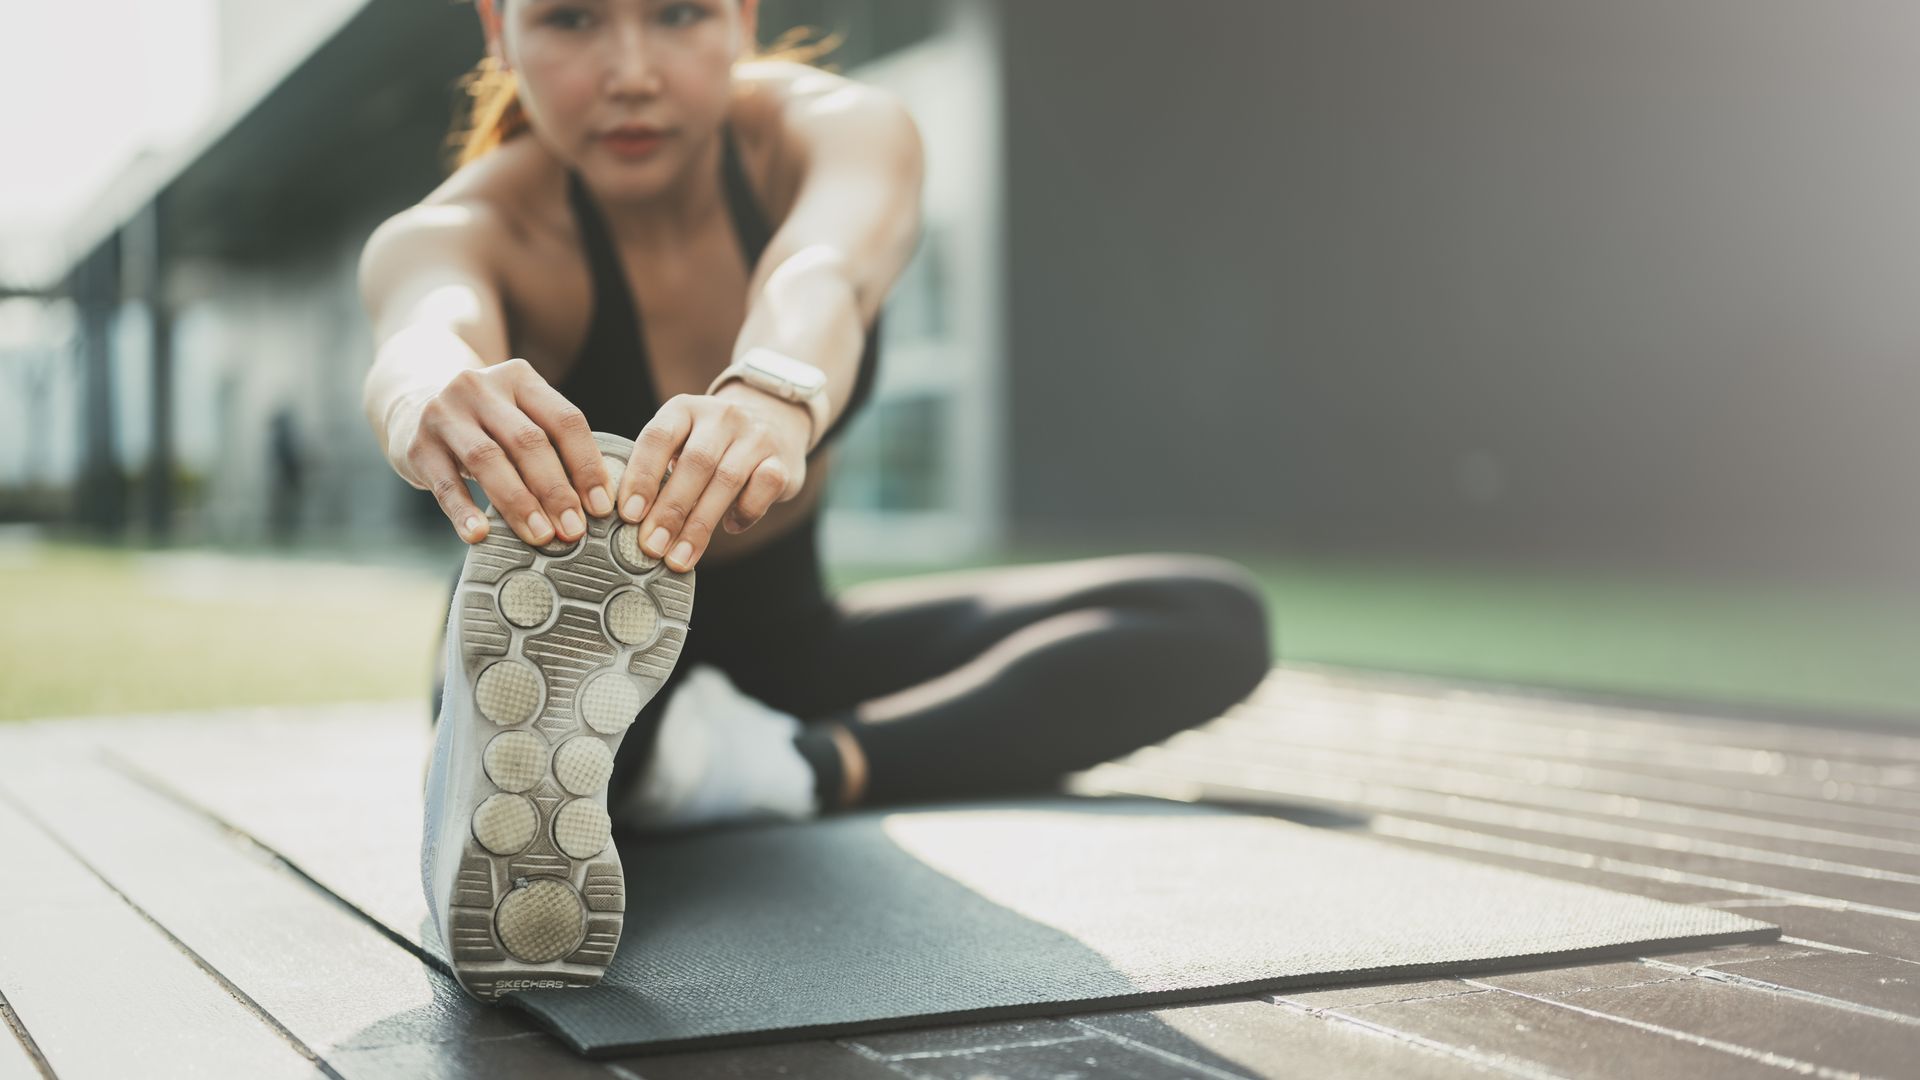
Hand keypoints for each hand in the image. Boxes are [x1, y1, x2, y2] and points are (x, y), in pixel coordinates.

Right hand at [387, 357, 615, 544]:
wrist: (412, 403)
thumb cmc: (487, 424)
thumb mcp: (518, 417)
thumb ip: (552, 447)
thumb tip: (595, 506)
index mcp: (519, 378)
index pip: (564, 420)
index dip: (587, 465)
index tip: (602, 508)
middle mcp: (480, 388)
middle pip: (528, 441)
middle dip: (556, 490)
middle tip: (574, 529)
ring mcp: (444, 413)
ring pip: (488, 460)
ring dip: (518, 503)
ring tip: (540, 536)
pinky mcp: (416, 445)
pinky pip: (445, 483)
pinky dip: (463, 512)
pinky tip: (479, 535)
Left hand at [615, 387, 809, 571]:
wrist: (772, 419)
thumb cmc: (710, 444)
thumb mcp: (680, 441)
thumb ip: (659, 471)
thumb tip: (632, 523)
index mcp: (685, 409)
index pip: (659, 438)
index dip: (642, 477)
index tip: (630, 515)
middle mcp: (722, 416)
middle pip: (695, 463)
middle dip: (670, 510)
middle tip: (652, 546)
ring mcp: (756, 436)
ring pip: (727, 480)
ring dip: (700, 524)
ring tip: (680, 557)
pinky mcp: (783, 460)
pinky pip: (764, 488)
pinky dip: (745, 512)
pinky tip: (730, 526)